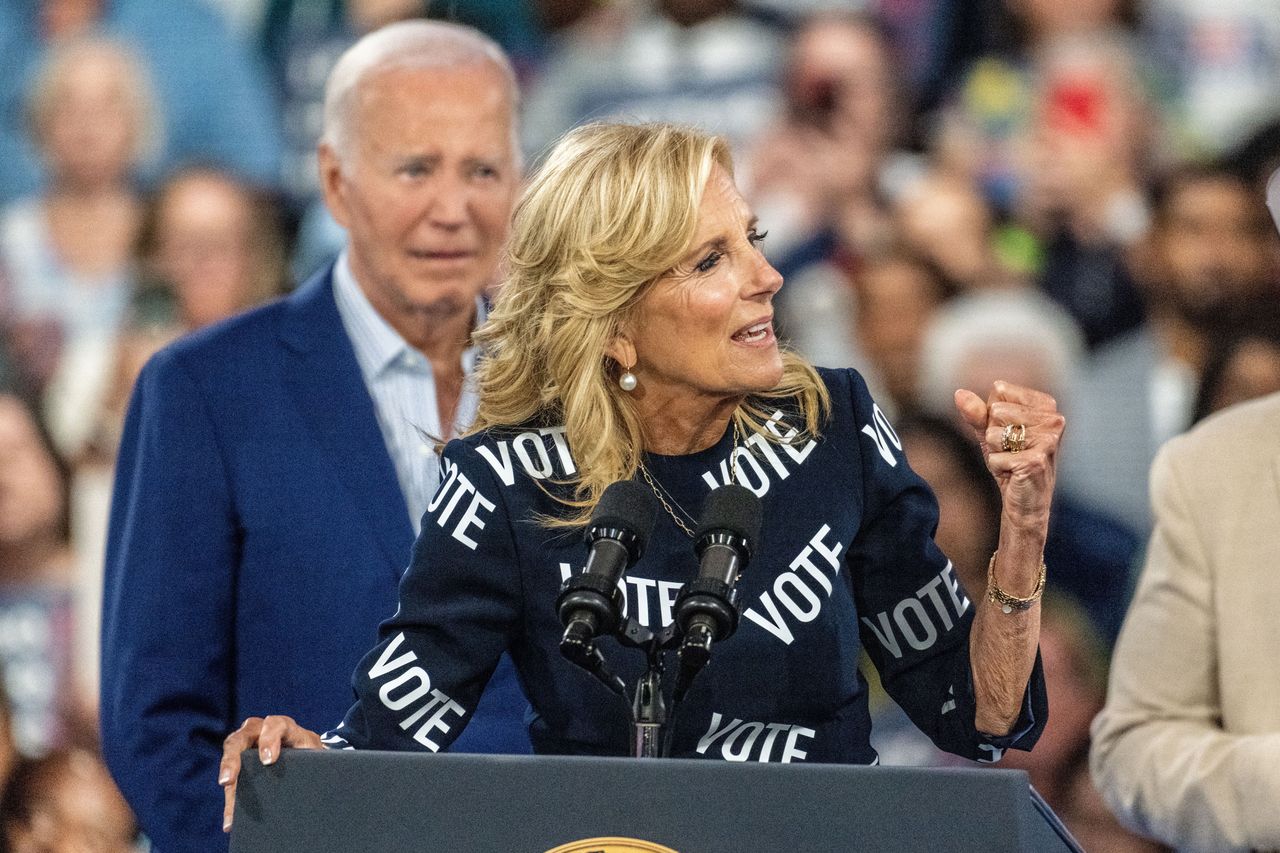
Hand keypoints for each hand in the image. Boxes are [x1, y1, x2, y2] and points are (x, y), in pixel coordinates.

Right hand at [219, 715, 322, 831]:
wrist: (311, 760)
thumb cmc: (314, 756)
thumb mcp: (316, 756)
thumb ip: (313, 762)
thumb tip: (313, 786)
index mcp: (284, 727)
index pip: (275, 725)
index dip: (270, 739)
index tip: (269, 761)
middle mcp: (260, 731)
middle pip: (241, 737)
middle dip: (232, 758)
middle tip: (228, 781)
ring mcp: (247, 745)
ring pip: (230, 756)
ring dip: (226, 780)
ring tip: (228, 807)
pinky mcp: (240, 765)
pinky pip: (231, 780)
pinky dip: (230, 801)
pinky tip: (231, 821)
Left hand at [953, 381, 1064, 529]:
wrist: (1025, 503)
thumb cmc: (1010, 462)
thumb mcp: (990, 432)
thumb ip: (976, 412)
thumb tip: (959, 393)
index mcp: (1046, 404)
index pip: (999, 390)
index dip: (993, 414)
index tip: (1009, 432)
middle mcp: (1053, 418)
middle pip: (996, 410)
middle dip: (994, 434)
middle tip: (1010, 450)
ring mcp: (1048, 440)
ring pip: (994, 433)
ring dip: (996, 451)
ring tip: (1012, 460)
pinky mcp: (1036, 461)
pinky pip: (995, 457)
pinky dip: (997, 467)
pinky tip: (1013, 473)